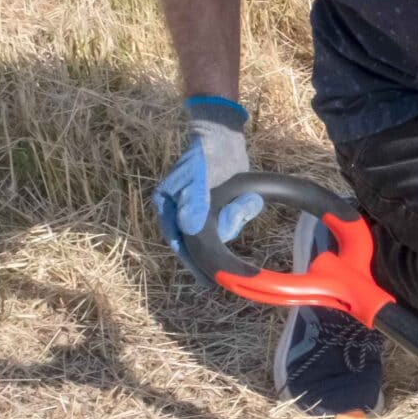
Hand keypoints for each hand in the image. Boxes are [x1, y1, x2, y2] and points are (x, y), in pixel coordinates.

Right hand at [151, 96, 260, 255]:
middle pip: (202, 242)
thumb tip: (188, 228)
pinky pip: (233, 220)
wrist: (223, 136)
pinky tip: (248, 200)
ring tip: (244, 201)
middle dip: (224, 232)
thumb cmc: (204, 155)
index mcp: (169, 209)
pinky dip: (243, 211)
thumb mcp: (197, 176)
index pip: (179, 244)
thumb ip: (194, 201)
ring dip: (235, 219)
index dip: (194, 263)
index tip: (208, 281)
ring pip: (222, 231)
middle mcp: (183, 214)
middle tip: (239, 223)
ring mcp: (203, 212)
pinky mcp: (221, 207)